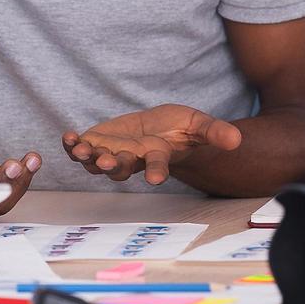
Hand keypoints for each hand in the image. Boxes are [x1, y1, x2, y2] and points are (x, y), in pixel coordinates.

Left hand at [62, 104, 242, 185]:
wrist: (161, 130)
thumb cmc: (182, 130)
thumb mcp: (200, 126)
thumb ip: (215, 132)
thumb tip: (237, 139)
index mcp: (157, 157)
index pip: (157, 166)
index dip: (155, 171)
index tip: (154, 177)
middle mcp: (133, 160)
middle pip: (122, 167)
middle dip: (114, 166)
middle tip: (109, 162)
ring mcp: (113, 153)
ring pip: (97, 162)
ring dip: (87, 157)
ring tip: (79, 150)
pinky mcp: (98, 142)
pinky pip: (82, 148)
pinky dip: (73, 145)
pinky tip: (67, 137)